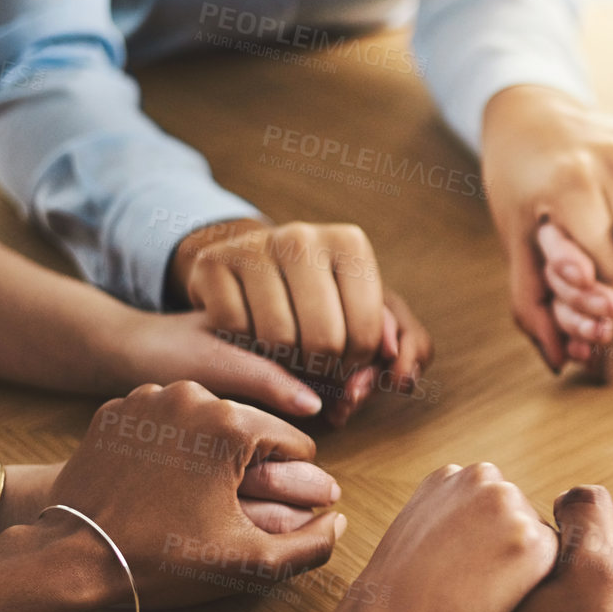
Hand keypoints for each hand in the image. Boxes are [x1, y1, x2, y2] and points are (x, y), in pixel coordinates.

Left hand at [0, 381, 343, 610]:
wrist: (71, 557)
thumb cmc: (162, 560)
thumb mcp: (249, 562)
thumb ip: (311, 545)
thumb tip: (338, 519)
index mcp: (231, 423)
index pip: (294, 444)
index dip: (293, 483)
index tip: (264, 512)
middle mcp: (192, 395)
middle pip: (251, 428)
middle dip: (250, 465)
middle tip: (226, 509)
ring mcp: (148, 398)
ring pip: (207, 421)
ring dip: (210, 452)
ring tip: (193, 496)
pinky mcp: (116, 409)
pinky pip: (164, 421)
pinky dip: (170, 446)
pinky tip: (159, 482)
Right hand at [167, 218, 431, 420]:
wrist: (247, 269)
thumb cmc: (319, 299)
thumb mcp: (364, 312)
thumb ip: (400, 345)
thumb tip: (401, 376)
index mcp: (350, 243)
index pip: (366, 333)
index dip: (357, 365)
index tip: (347, 363)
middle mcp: (303, 235)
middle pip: (324, 341)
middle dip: (321, 370)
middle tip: (314, 365)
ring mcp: (254, 244)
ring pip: (277, 339)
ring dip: (281, 362)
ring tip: (284, 347)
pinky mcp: (211, 262)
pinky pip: (234, 329)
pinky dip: (241, 343)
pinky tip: (248, 328)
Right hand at [327, 463, 557, 611]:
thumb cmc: (390, 606)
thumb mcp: (409, 539)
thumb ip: (446, 523)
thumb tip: (475, 538)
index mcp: (447, 477)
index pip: (490, 504)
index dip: (482, 545)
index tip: (464, 572)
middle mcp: (480, 479)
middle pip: (519, 514)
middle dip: (507, 551)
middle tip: (477, 592)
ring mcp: (510, 506)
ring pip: (537, 538)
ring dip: (523, 570)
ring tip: (485, 604)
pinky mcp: (533, 541)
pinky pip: (554, 564)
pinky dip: (535, 589)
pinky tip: (502, 611)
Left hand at [478, 85, 612, 369]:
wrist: (530, 113)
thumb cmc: (515, 181)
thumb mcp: (516, 238)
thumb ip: (536, 301)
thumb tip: (559, 361)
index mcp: (571, 186)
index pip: (604, 268)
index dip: (597, 294)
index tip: (590, 307)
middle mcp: (610, 158)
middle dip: (611, 273)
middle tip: (590, 281)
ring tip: (602, 235)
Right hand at [541, 123, 612, 364]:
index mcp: (593, 210)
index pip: (556, 232)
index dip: (562, 256)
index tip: (585, 274)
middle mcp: (587, 247)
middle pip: (553, 276)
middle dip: (572, 297)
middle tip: (610, 306)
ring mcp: (598, 280)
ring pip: (562, 307)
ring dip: (574, 325)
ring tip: (603, 333)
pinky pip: (585, 330)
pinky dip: (580, 344)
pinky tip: (587, 356)